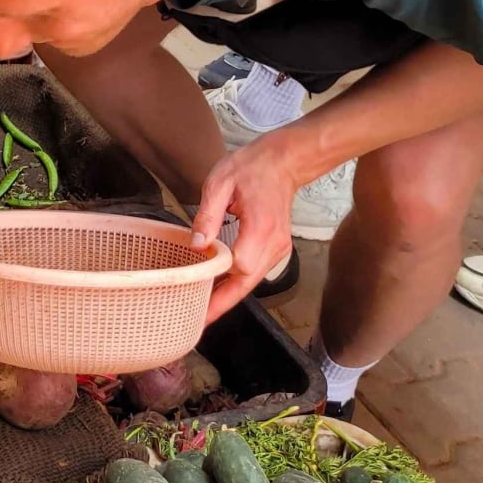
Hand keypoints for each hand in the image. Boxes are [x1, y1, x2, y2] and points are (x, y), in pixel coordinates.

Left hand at [191, 135, 300, 323]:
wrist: (285, 161)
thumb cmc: (252, 168)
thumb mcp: (221, 183)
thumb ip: (207, 215)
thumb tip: (198, 245)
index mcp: (260, 227)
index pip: (240, 267)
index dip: (219, 286)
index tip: (198, 300)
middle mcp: (273, 243)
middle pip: (247, 283)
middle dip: (222, 304)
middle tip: (197, 321)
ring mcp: (278, 248)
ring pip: (251, 281)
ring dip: (228, 296)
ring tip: (202, 309)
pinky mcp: (276, 249)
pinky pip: (254, 273)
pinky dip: (236, 284)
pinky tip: (216, 290)